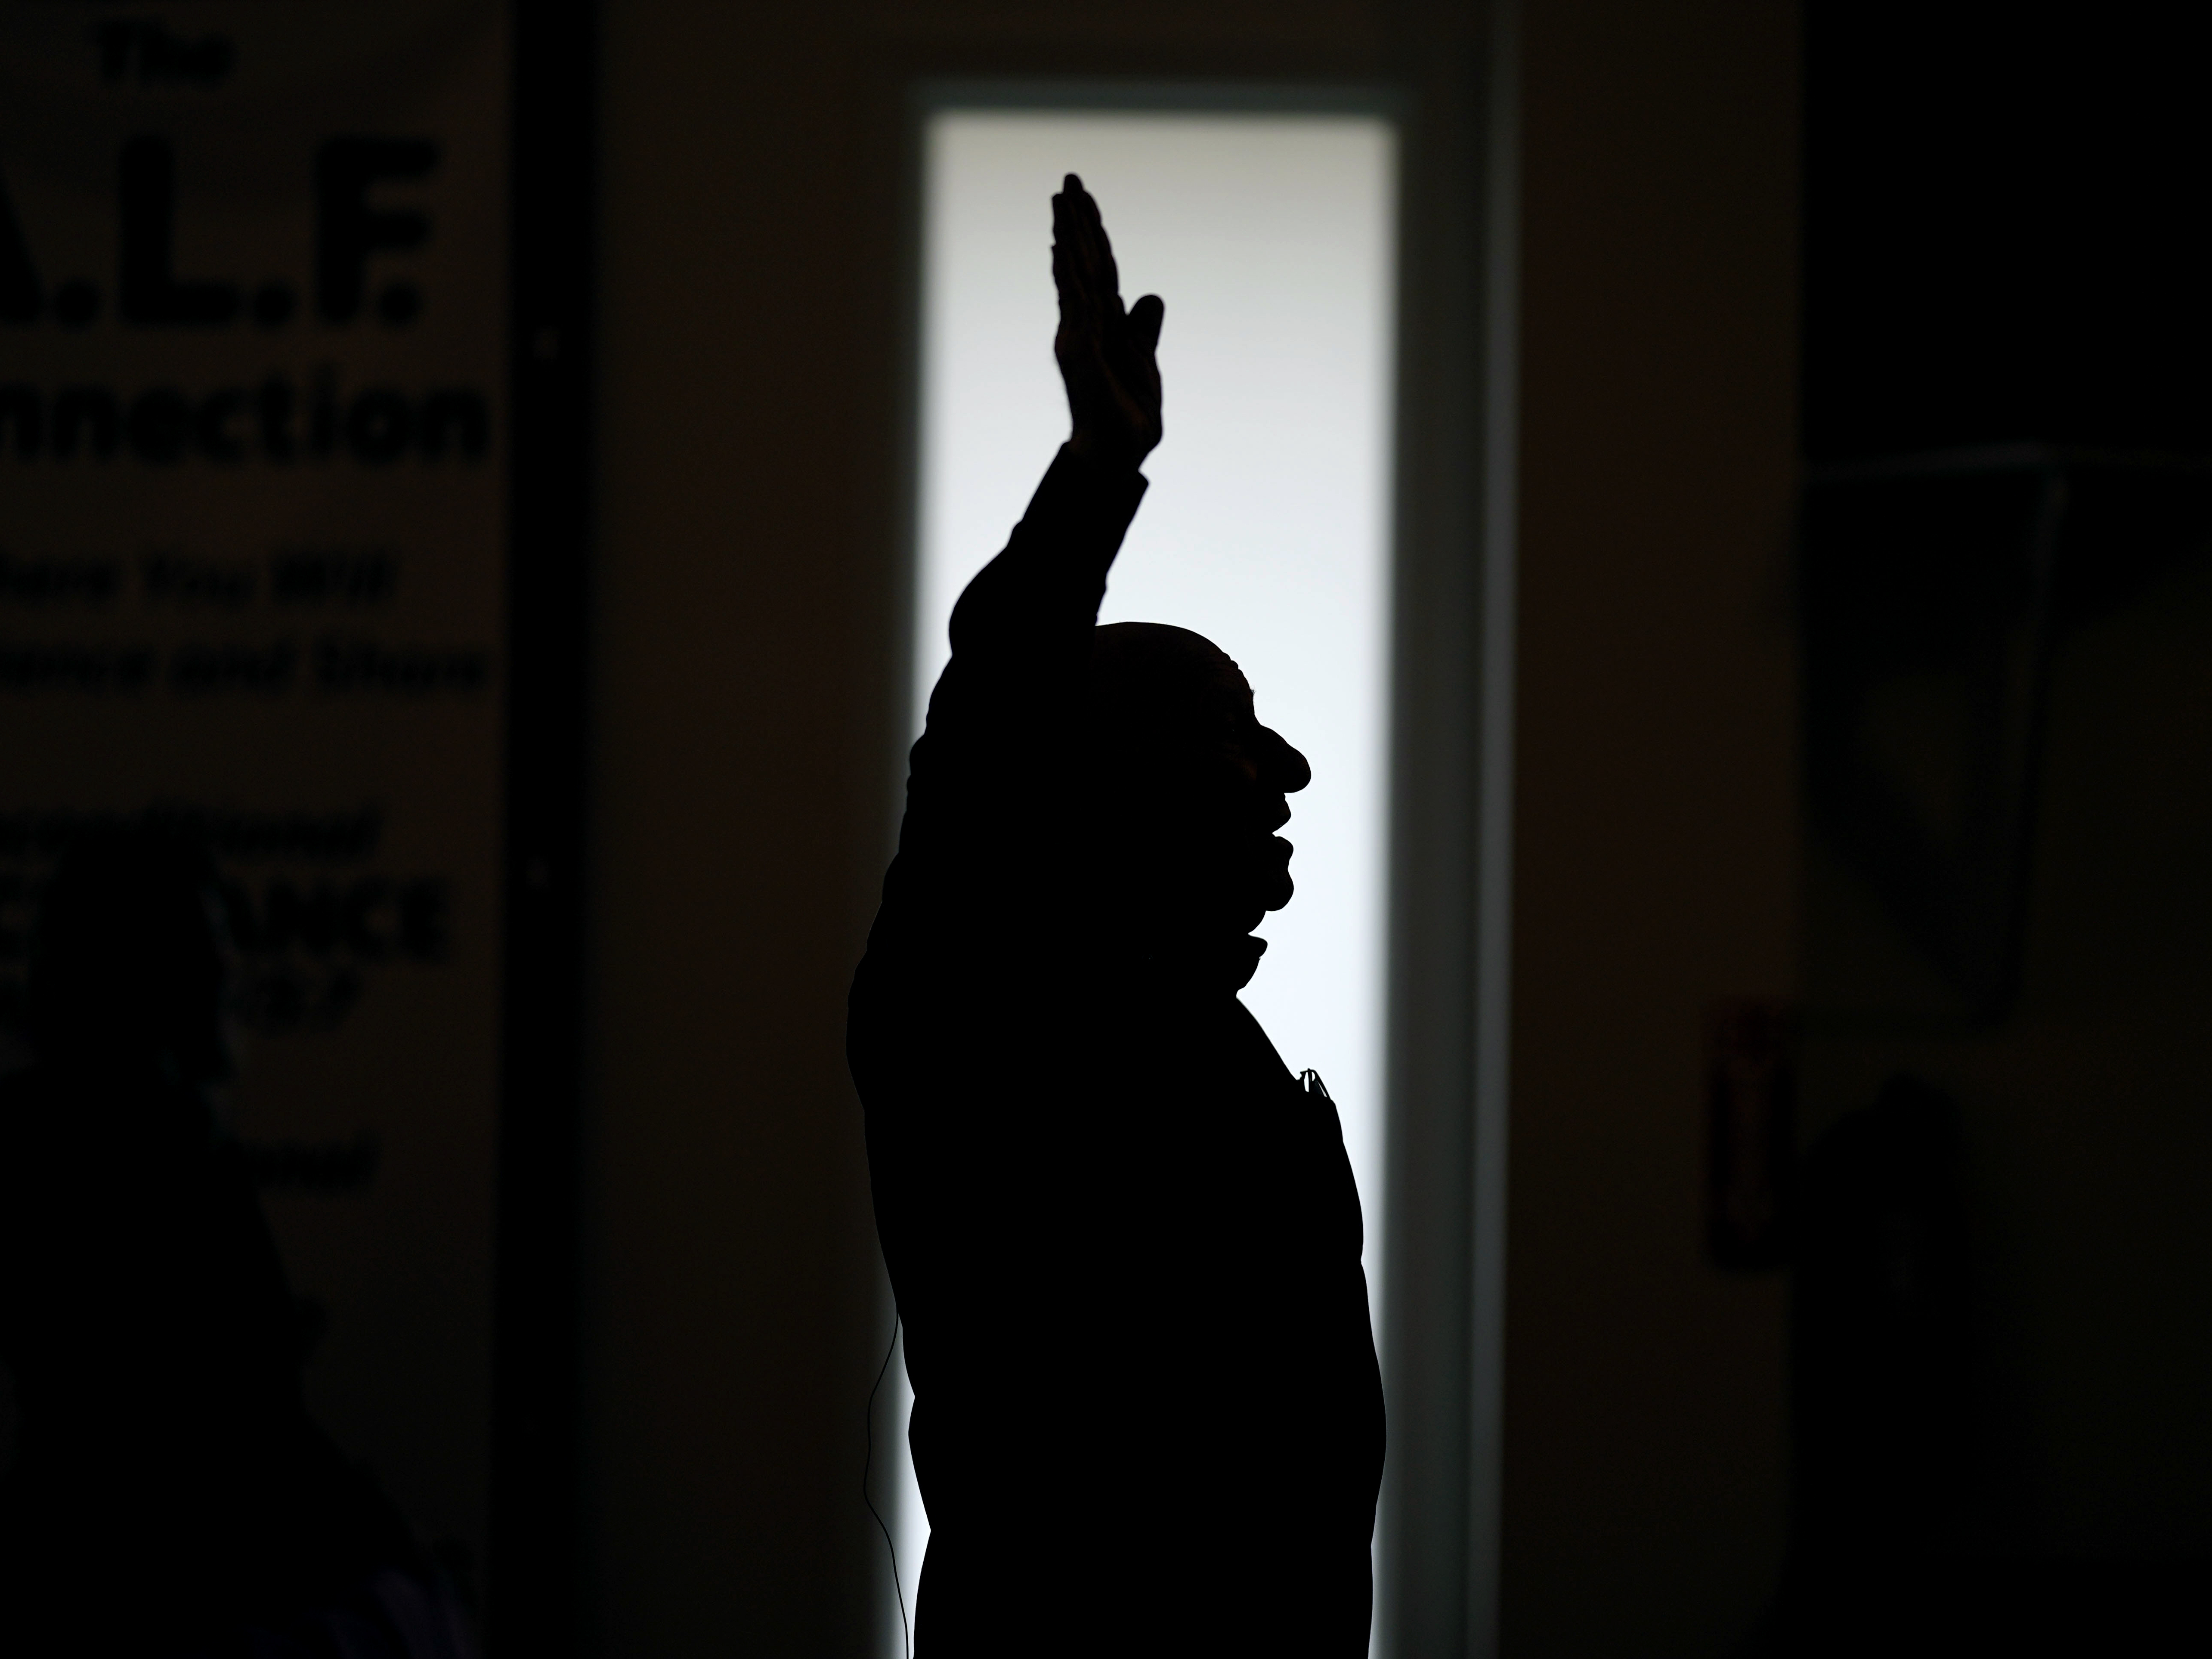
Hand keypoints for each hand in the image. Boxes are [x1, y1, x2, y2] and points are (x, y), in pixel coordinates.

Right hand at [1052, 174, 1163, 467]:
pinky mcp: (1082, 350)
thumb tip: (1151, 296)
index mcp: (1102, 323)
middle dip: (1076, 220)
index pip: (1100, 269)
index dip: (1094, 234)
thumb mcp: (1143, 360)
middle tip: (1068, 180)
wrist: (1119, 452)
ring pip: (1075, 274)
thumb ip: (1142, 328)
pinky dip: (1068, 273)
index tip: (1084, 201)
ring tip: (1060, 200)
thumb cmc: (1127, 413)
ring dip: (1069, 235)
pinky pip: (1075, 303)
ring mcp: (1080, 335)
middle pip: (1083, 262)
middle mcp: (1085, 323)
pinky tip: (1060, 246)